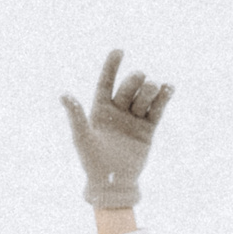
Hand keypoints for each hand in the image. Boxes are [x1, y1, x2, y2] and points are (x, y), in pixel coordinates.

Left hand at [61, 49, 172, 209]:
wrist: (112, 183)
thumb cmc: (92, 162)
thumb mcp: (82, 138)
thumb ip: (76, 116)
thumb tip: (64, 94)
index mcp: (99, 110)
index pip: (106, 82)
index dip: (111, 66)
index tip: (119, 50)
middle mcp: (117, 111)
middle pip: (128, 87)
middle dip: (135, 80)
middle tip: (141, 79)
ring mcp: (133, 119)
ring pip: (144, 96)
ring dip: (150, 89)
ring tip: (156, 87)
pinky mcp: (148, 129)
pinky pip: (157, 110)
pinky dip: (164, 98)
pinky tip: (169, 87)